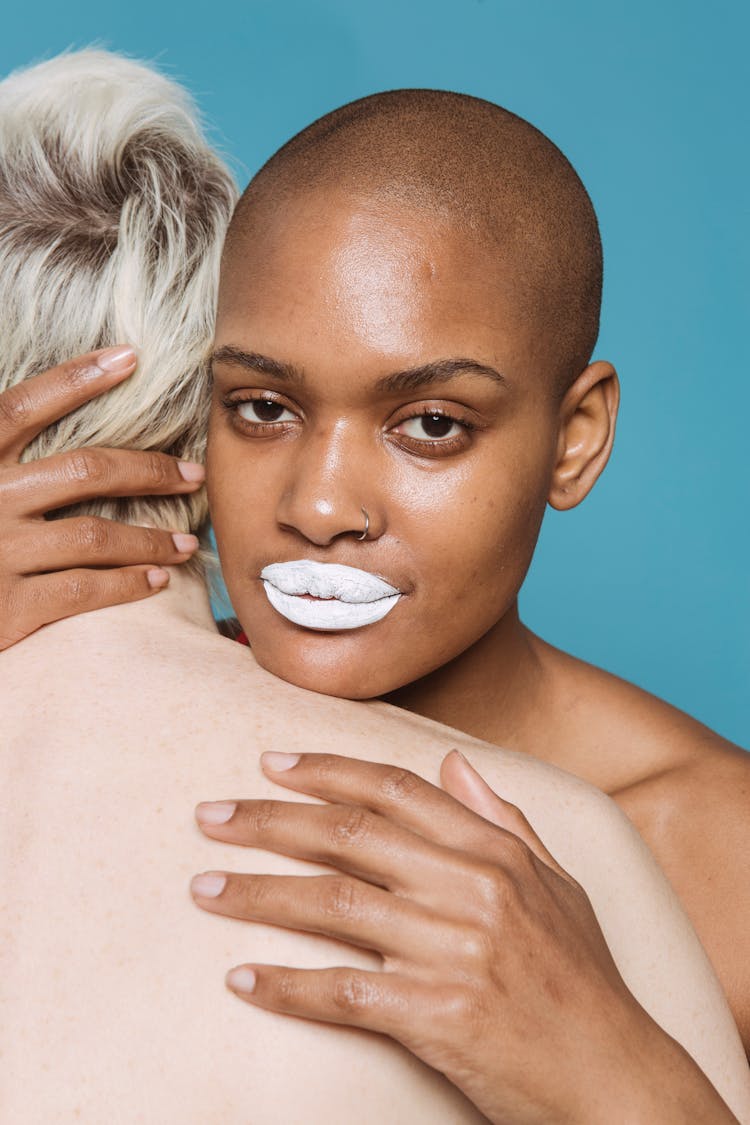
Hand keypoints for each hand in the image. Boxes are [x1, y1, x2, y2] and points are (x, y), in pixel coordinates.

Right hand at [0, 347, 204, 649]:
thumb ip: (8, 456)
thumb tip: (66, 419)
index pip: (23, 407)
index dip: (75, 378)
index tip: (129, 357)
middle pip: (84, 471)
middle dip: (149, 471)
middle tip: (194, 476)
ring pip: (96, 536)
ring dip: (151, 539)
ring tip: (185, 544)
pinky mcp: (9, 606)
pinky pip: (85, 588)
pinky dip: (129, 583)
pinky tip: (158, 579)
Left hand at [191, 752, 733, 1123]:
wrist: (615, 1077)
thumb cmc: (583, 979)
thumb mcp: (559, 884)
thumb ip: (505, 819)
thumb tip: (456, 764)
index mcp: (495, 851)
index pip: (394, 789)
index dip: (326, 769)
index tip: (269, 763)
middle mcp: (472, 888)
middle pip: (348, 834)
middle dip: (268, 820)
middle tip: (210, 817)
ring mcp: (454, 950)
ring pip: (332, 904)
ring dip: (257, 893)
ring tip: (203, 888)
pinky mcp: (438, 1017)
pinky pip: (342, 992)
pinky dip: (286, 985)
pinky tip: (242, 978)